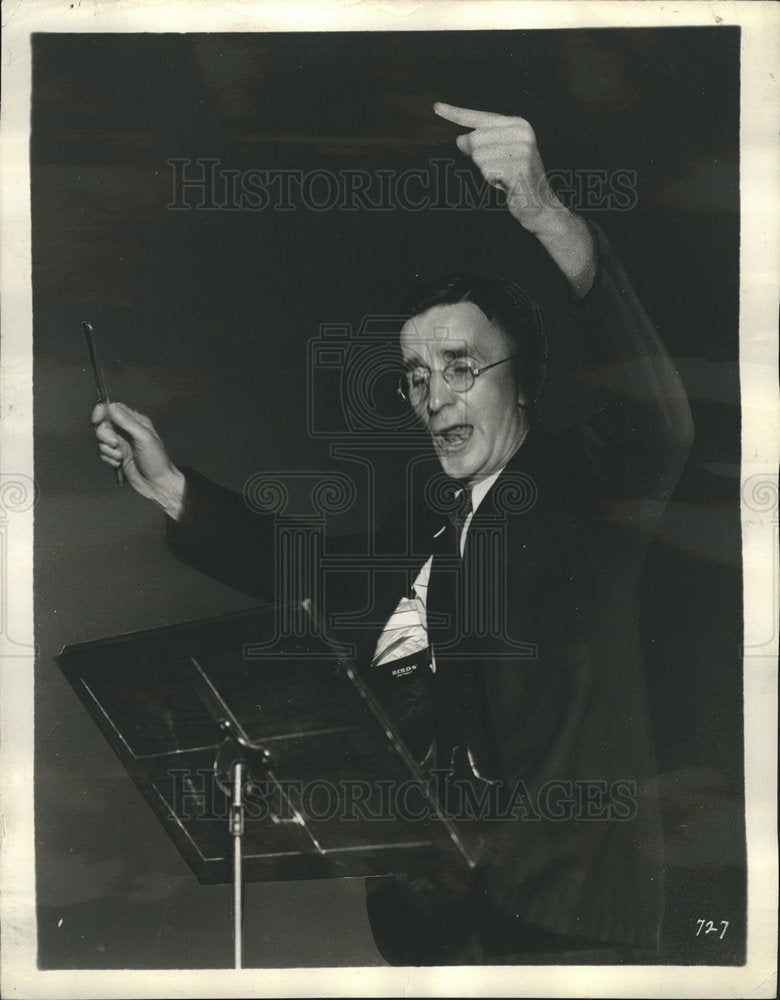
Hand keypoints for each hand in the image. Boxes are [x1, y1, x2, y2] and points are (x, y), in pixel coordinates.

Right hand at [91, 401, 184, 518]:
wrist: (156, 484)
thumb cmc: (155, 459)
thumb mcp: (144, 437)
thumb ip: (127, 422)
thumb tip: (111, 406)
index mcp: (136, 422)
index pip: (114, 409)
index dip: (102, 412)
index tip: (97, 420)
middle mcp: (127, 431)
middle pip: (104, 424)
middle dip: (105, 435)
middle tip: (115, 444)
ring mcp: (121, 444)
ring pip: (101, 440)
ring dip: (108, 449)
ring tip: (121, 457)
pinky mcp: (117, 457)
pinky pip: (103, 453)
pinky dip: (109, 458)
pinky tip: (120, 463)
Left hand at [434, 102, 563, 232]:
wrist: (540, 204)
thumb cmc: (516, 180)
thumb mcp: (496, 158)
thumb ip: (479, 145)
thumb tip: (460, 139)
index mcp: (517, 124)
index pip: (480, 117)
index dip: (456, 114)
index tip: (436, 107)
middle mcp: (521, 131)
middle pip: (475, 139)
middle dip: (480, 158)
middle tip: (499, 169)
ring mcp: (522, 148)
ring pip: (479, 156)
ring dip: (487, 172)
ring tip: (504, 177)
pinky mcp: (519, 165)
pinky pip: (487, 171)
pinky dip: (492, 180)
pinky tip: (507, 183)